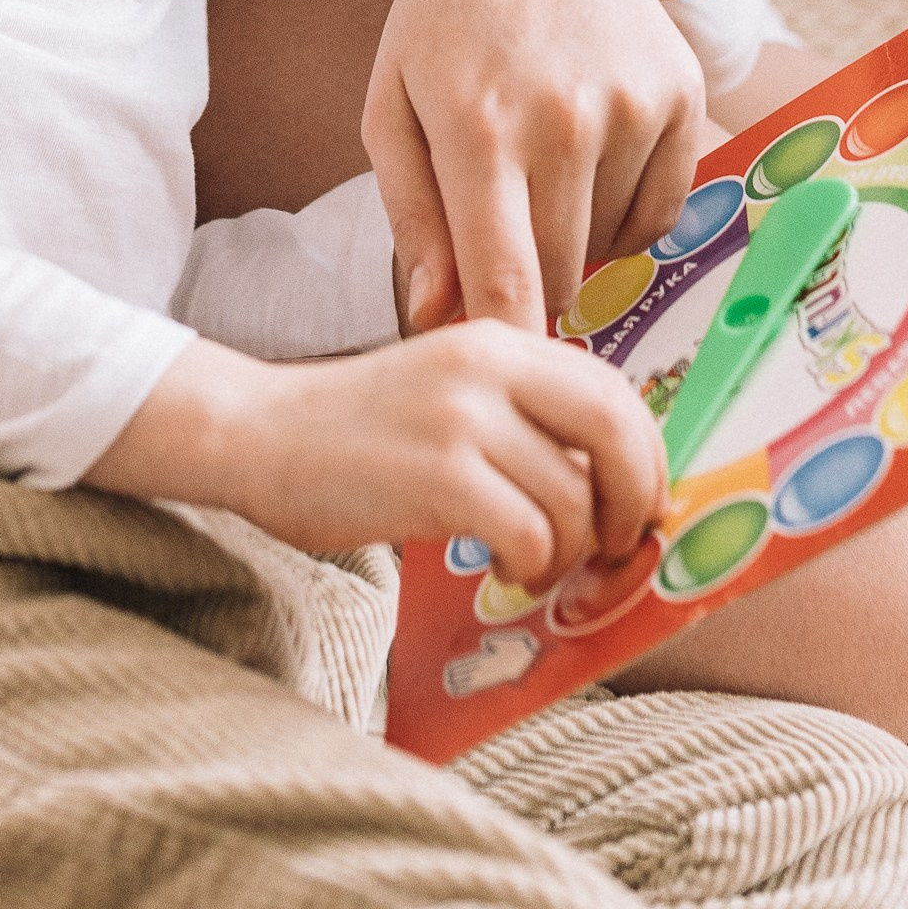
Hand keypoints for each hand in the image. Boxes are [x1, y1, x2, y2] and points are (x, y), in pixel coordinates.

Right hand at [92, 327, 665, 591]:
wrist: (261, 433)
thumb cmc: (362, 434)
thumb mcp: (453, 395)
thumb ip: (525, 418)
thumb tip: (615, 485)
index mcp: (501, 341)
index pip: (615, 392)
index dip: (646, 458)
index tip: (639, 506)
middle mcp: (491, 365)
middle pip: (618, 434)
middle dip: (631, 504)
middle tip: (613, 549)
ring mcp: (465, 417)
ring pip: (575, 500)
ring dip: (569, 553)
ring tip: (534, 565)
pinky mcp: (440, 473)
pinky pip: (531, 534)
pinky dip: (532, 566)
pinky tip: (504, 567)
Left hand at [361, 0, 705, 334]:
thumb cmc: (450, 19)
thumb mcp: (393, 103)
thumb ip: (412, 217)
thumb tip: (436, 316)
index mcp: (478, 128)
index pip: (506, 281)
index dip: (505, 343)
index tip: (496, 371)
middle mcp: (565, 121)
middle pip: (563, 277)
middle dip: (529, 286)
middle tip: (501, 249)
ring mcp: (633, 109)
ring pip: (610, 247)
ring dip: (574, 240)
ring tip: (539, 171)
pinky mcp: (683, 100)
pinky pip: (659, 212)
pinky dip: (624, 212)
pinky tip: (589, 158)